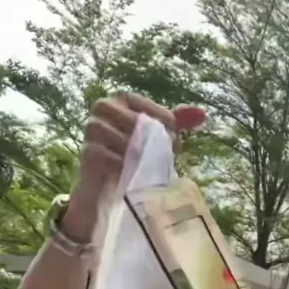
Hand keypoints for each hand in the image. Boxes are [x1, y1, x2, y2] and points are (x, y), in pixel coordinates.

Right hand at [62, 93, 204, 240]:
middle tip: (159, 152)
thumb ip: (176, 123)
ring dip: (132, 150)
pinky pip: (102, 154)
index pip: (137, 101)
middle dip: (144, 134)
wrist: (114, 187)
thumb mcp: (158, 138)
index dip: (156, 116)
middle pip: (124, 116)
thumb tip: (201, 113)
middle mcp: (101, 110)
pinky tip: (130, 173)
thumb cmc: (138, 157)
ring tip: (144, 164)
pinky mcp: (87, 154)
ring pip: (111, 134)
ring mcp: (90, 131)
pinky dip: (119, 164)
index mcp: (120, 101)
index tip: (173, 134)